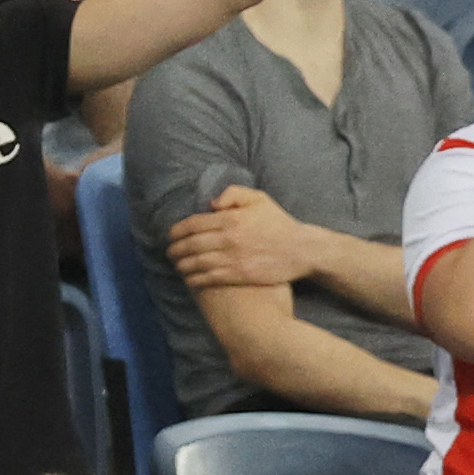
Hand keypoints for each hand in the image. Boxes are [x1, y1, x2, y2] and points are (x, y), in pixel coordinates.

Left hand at [168, 186, 316, 289]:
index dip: (176, 231)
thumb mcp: (260, 199)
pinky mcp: (241, 275)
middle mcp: (228, 238)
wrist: (303, 250)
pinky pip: (210, 278)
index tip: (170, 236)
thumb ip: (233, 194)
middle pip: (191, 245)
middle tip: (170, 253)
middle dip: (175, 249)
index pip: (193, 224)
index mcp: (230, 218)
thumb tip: (211, 203)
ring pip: (197, 263)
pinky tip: (191, 280)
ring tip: (178, 267)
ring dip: (182, 266)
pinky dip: (196, 280)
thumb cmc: (280, 224)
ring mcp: (234, 258)